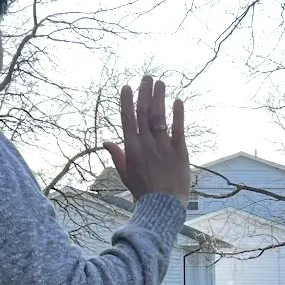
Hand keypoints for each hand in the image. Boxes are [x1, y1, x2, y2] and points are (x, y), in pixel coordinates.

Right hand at [103, 75, 189, 202]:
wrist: (162, 207)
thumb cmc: (142, 192)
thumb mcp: (125, 175)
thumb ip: (117, 155)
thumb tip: (105, 142)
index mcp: (132, 148)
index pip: (127, 119)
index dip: (127, 100)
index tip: (127, 86)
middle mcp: (146, 144)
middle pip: (144, 112)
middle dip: (144, 93)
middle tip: (146, 77)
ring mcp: (163, 147)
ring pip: (160, 116)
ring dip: (159, 97)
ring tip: (160, 82)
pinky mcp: (179, 151)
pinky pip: (178, 129)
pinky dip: (178, 114)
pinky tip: (178, 100)